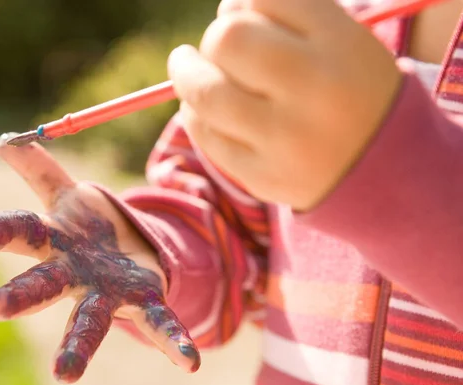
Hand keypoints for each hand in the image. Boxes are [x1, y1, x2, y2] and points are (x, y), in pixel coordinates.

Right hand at [0, 134, 199, 382]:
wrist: (124, 253)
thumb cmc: (85, 228)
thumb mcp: (65, 194)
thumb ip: (40, 169)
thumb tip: (8, 140)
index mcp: (55, 241)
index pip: (18, 232)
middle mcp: (73, 274)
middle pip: (44, 283)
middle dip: (22, 294)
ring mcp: (106, 294)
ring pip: (88, 320)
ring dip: (77, 346)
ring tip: (65, 375)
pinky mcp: (142, 302)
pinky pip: (159, 324)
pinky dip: (173, 343)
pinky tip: (190, 363)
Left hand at [168, 0, 401, 209]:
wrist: (388, 171)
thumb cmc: (353, 94)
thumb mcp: (343, 42)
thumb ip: (289, 17)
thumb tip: (224, 11)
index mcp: (341, 44)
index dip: (241, 4)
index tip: (241, 16)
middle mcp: (315, 89)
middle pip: (227, 39)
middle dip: (214, 38)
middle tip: (217, 47)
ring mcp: (287, 139)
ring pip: (205, 91)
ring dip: (186, 73)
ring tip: (188, 67)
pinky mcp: (265, 177)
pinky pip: (207, 135)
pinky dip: (196, 114)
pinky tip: (204, 109)